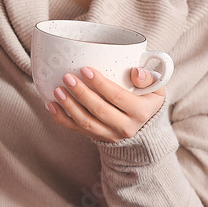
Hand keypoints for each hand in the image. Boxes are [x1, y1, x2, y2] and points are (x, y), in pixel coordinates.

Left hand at [46, 67, 165, 142]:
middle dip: (81, 93)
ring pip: (86, 122)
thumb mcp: (156, 88)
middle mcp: (126, 127)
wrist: (144, 125)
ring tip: (57, 90)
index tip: (85, 69)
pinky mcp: (98, 137)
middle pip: (99, 110)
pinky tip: (51, 105)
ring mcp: (110, 134)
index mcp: (141, 112)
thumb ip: (149, 78)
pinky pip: (77, 130)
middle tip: (67, 77)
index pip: (117, 96)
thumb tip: (136, 71)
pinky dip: (62, 118)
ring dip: (69, 106)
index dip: (100, 83)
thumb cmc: (146, 98)